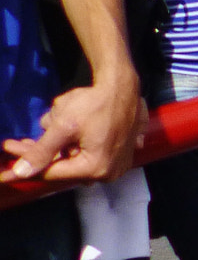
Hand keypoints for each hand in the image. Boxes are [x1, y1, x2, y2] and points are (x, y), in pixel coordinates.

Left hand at [1, 71, 143, 183]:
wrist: (124, 87)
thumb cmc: (95, 104)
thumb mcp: (63, 126)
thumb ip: (42, 151)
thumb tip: (21, 172)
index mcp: (95, 168)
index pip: (52, 172)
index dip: (26, 167)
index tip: (5, 165)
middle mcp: (109, 173)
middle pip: (64, 166)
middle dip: (40, 153)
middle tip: (16, 143)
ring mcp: (118, 164)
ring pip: (76, 160)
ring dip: (58, 146)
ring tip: (50, 124)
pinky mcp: (121, 155)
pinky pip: (90, 154)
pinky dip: (75, 145)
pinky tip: (67, 131)